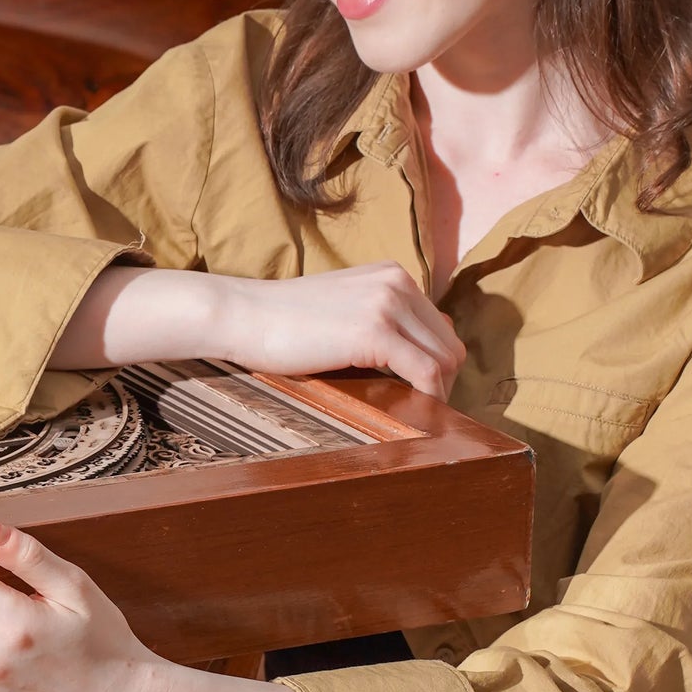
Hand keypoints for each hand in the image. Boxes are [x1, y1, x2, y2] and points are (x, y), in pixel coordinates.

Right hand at [53, 260, 463, 400]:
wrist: (241, 315)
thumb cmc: (278, 322)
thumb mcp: (338, 308)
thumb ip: (373, 321)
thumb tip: (404, 363)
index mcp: (392, 275)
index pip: (438, 326)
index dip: (437, 365)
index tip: (419, 395)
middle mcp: (398, 283)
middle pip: (449, 343)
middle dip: (443, 383)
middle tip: (419, 413)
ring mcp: (389, 305)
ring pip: (446, 360)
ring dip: (437, 394)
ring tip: (413, 416)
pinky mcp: (376, 332)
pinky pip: (426, 373)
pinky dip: (427, 398)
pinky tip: (410, 413)